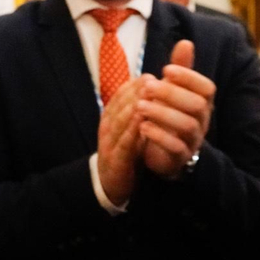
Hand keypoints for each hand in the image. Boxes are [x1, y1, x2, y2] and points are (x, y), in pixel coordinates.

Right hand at [96, 75, 147, 204]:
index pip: (119, 96)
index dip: (134, 85)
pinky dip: (132, 132)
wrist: (111, 183)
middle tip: (152, 82)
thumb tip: (150, 85)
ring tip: (148, 97)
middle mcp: (107, 127)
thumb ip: (137, 108)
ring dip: (133, 107)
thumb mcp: (129, 128)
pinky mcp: (116, 159)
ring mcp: (109, 143)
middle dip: (136, 92)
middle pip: (120, 105)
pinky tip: (142, 124)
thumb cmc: (124, 151)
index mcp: (110, 117)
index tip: (150, 76)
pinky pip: (124, 143)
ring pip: (120, 121)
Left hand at [140, 41, 213, 177]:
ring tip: (140, 106)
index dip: (188, 76)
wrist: (164, 152)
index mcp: (203, 102)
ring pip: (187, 126)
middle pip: (198, 105)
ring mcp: (194, 140)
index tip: (165, 69)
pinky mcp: (182, 157)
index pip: (207, 87)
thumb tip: (186, 42)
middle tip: (148, 87)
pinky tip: (141, 126)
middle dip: (172, 94)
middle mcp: (203, 121)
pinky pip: (176, 148)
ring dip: (162, 113)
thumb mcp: (174, 90)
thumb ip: (180, 69)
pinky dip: (159, 136)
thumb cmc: (169, 114)